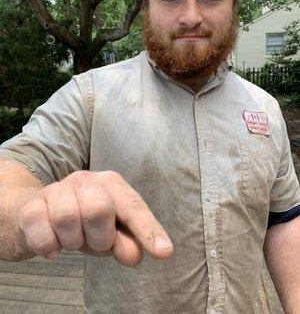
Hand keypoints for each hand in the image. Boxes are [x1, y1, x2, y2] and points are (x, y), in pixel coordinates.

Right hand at [17, 170, 172, 265]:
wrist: (37, 214)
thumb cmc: (82, 223)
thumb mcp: (109, 234)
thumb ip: (126, 243)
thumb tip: (135, 255)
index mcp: (111, 184)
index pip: (133, 207)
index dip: (148, 230)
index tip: (163, 253)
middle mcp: (85, 179)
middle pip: (99, 209)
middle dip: (99, 237)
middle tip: (94, 241)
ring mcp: (56, 189)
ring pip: (67, 218)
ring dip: (72, 241)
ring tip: (72, 240)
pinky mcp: (32, 205)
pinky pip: (42, 233)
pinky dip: (49, 247)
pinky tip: (53, 246)